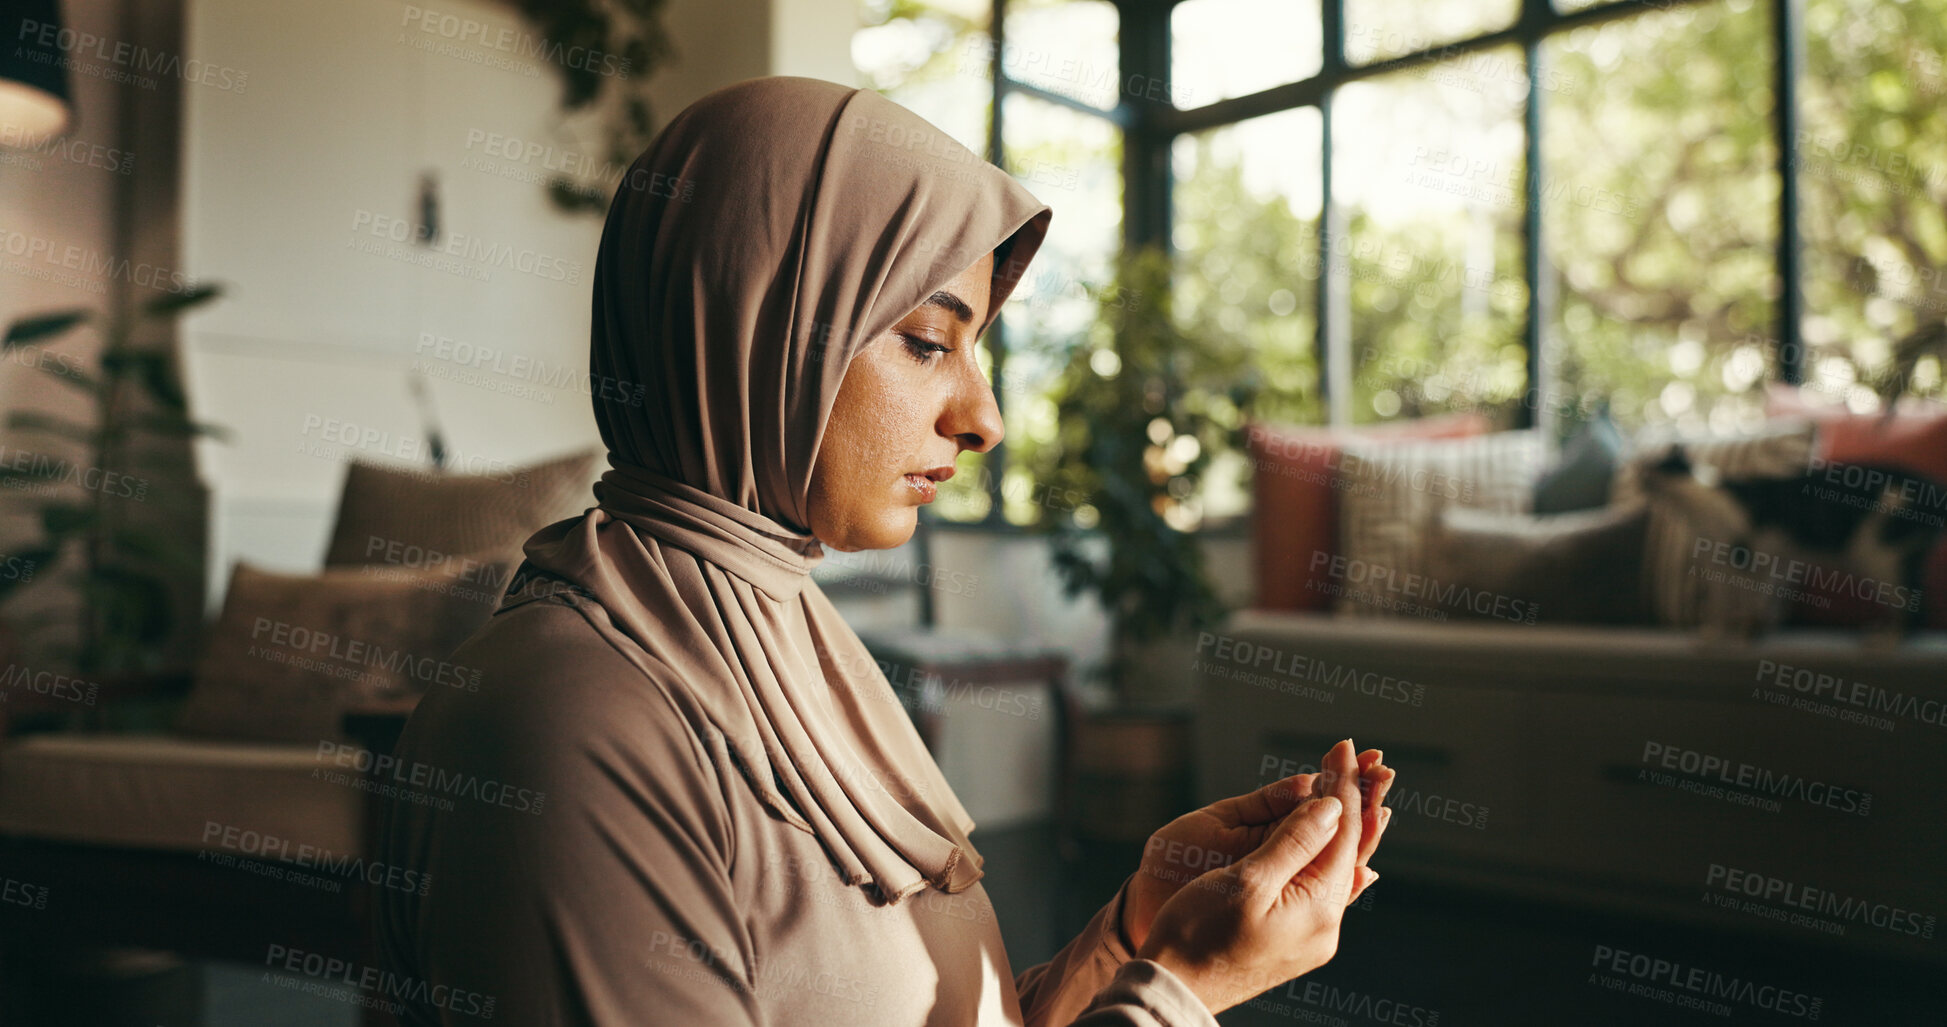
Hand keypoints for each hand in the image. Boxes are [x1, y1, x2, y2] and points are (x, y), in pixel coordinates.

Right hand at [1121, 746, 1393, 953]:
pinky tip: (1333, 842)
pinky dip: (1323, 852)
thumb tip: (1333, 806)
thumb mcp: (1246, 881)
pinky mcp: (1293, 941)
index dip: (1343, 786)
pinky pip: (1320, 885)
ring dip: (1339, 823)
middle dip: (1349, 799)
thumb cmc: (1196, 934)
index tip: (1345, 747)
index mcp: (1318, 909)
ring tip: (1351, 784)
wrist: (1172, 987)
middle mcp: (1325, 926)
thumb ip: (1294, 842)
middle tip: (1354, 754)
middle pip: (1347, 849)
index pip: (1342, 833)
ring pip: (1335, 866)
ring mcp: (1311, 937)